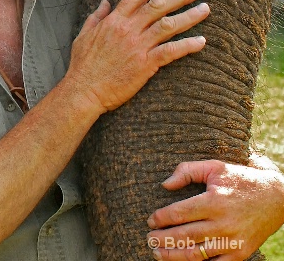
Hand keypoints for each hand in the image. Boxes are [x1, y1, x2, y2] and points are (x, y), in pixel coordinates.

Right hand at [67, 0, 207, 112]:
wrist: (85, 89)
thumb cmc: (83, 64)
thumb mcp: (84, 34)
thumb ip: (96, 16)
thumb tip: (105, 2)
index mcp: (114, 20)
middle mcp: (128, 29)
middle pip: (158, 6)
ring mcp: (138, 46)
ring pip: (168, 26)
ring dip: (189, 16)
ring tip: (205, 9)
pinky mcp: (145, 64)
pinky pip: (171, 52)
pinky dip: (187, 45)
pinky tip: (201, 41)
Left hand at [147, 158, 283, 260]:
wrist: (275, 198)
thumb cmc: (239, 180)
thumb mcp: (213, 167)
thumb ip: (187, 171)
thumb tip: (165, 185)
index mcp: (214, 201)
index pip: (180, 213)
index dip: (162, 218)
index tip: (150, 221)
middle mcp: (223, 223)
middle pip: (185, 236)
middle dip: (164, 240)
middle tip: (149, 240)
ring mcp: (233, 241)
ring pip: (198, 254)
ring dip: (175, 255)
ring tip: (159, 254)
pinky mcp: (241, 252)